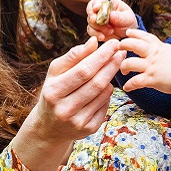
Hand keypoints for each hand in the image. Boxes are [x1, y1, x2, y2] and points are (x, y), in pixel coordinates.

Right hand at [12, 37, 125, 170]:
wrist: (49, 126)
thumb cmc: (54, 91)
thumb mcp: (56, 72)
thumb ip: (74, 56)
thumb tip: (94, 41)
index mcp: (53, 92)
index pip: (83, 71)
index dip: (101, 56)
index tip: (113, 44)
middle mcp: (65, 109)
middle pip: (96, 83)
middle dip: (111, 65)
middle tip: (121, 52)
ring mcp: (78, 122)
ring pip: (103, 94)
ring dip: (110, 78)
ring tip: (111, 67)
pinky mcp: (88, 129)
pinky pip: (105, 106)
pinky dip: (107, 93)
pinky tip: (104, 86)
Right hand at [86, 0, 136, 40]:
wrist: (127, 32)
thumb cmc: (128, 21)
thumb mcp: (128, 18)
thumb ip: (120, 17)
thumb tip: (112, 15)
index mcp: (107, 2)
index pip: (97, 1)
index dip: (95, 4)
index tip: (96, 9)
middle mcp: (99, 10)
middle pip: (91, 11)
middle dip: (93, 18)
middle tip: (98, 22)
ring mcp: (96, 20)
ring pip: (90, 22)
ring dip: (98, 28)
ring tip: (110, 31)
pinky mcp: (95, 29)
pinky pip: (91, 31)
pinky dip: (96, 34)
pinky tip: (102, 37)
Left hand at [118, 29, 170, 93]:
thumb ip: (162, 50)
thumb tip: (157, 50)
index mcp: (159, 47)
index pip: (144, 36)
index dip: (135, 33)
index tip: (128, 33)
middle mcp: (153, 55)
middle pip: (133, 45)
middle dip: (123, 45)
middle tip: (119, 48)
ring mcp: (151, 67)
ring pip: (129, 63)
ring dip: (123, 67)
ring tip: (123, 71)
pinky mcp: (151, 79)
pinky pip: (135, 82)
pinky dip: (129, 85)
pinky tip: (127, 87)